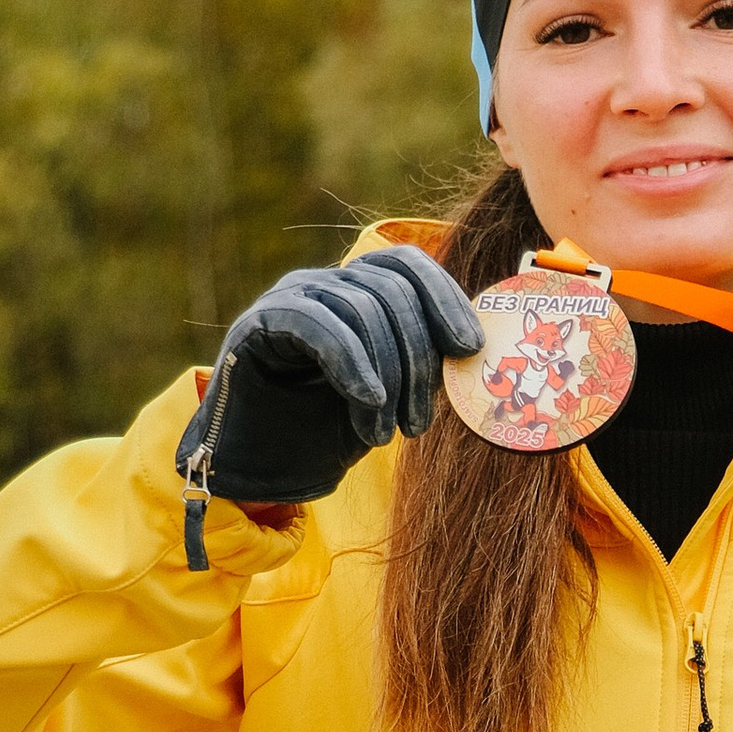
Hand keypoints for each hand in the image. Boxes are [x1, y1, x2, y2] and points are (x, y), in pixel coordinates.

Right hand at [176, 248, 486, 509]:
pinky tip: (369, 402)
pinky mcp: (258, 322)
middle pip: (391, 291)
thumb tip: (476, 347)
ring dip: (386, 378)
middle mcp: (323, 282)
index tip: (470, 347)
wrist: (256, 467)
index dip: (445, 297)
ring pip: (360, 309)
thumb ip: (422, 363)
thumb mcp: (392, 394)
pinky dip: (351, 363)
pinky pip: (317, 324)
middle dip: (417, 360)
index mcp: (357, 289)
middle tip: (419, 424)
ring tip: (388, 433)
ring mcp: (289, 296)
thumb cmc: (326, 430)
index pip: (408, 264)